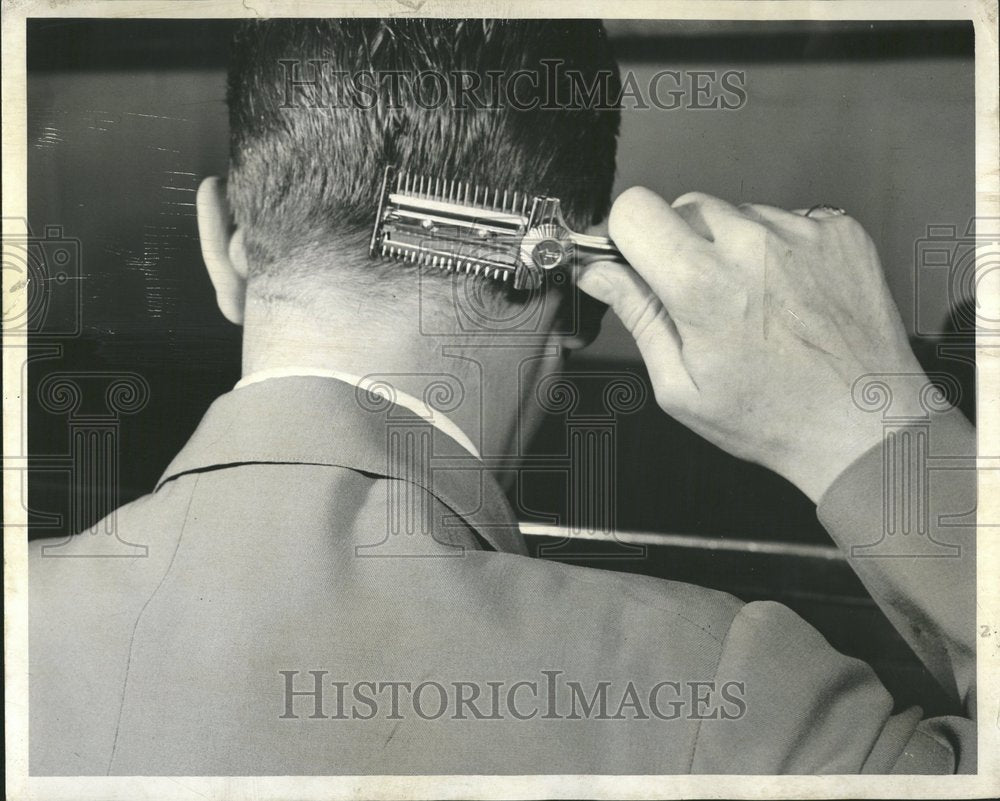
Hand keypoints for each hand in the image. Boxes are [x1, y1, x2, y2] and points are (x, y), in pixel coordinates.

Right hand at [578, 188, 927, 502]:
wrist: (863, 423)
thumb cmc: (775, 417)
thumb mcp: (680, 384)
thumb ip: (636, 315)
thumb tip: (599, 274)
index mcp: (702, 284)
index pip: (634, 209)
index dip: (627, 235)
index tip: (636, 259)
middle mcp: (752, 246)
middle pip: (684, 205)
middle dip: (679, 243)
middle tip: (701, 296)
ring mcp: (801, 232)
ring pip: (736, 212)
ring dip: (732, 245)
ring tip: (755, 302)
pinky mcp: (839, 230)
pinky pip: (786, 218)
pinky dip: (779, 247)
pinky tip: (789, 294)